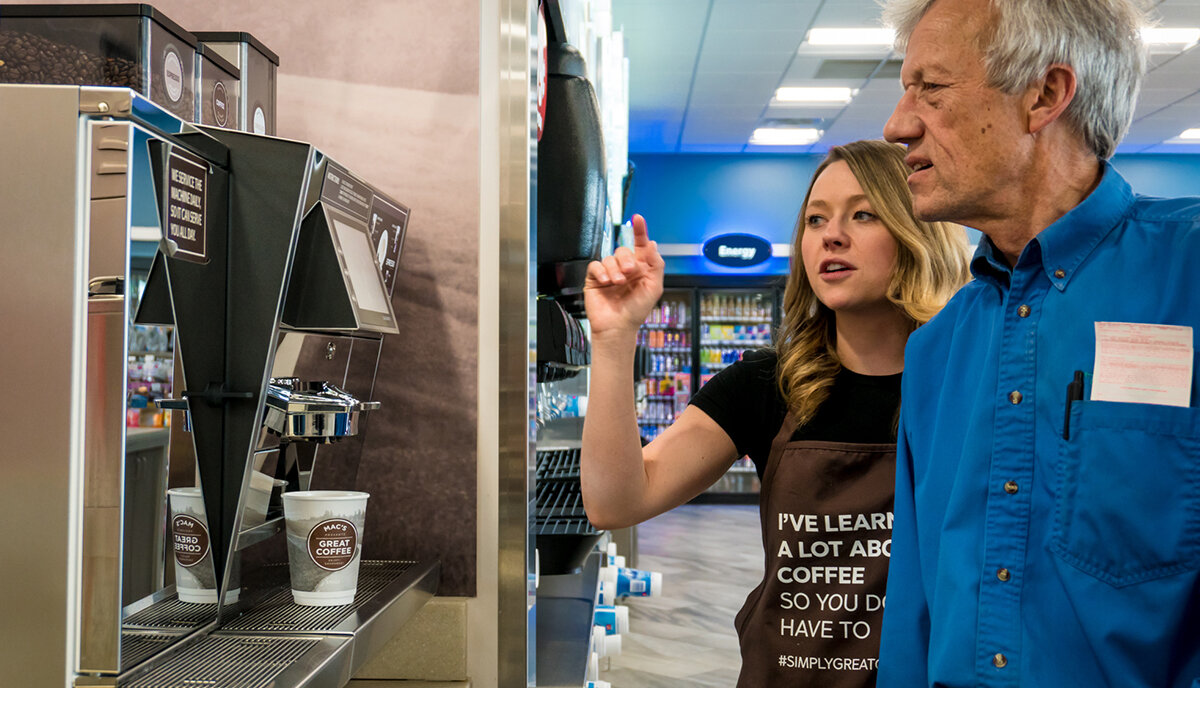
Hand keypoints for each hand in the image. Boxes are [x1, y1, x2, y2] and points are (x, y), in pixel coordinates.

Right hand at [584, 214, 663, 336]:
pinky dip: (601, 272)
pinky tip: (606, 282)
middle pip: (623, 250)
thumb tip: (652, 244)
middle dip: (626, 259)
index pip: (640, 245)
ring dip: (615, 269)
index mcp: (641, 268)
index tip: (638, 218)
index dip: (639, 230)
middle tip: (630, 272)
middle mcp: (625, 268)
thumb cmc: (637, 310)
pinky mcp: (595, 279)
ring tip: (618, 283)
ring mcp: (610, 273)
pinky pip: (595, 266)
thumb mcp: (654, 287)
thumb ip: (655, 264)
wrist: (618, 327)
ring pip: (609, 257)